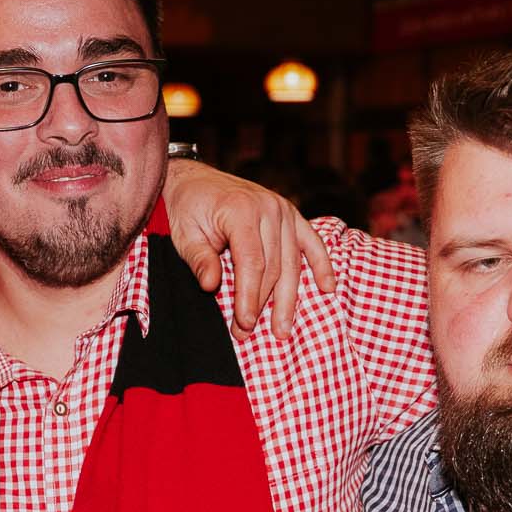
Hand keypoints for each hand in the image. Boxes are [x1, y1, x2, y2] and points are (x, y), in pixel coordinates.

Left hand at [161, 160, 336, 340]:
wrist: (192, 179)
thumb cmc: (186, 208)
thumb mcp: (184, 234)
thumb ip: (199, 259)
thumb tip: (211, 286)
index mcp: (242, 210)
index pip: (252, 263)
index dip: (249, 296)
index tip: (243, 324)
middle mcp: (268, 208)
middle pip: (275, 266)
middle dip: (263, 303)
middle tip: (249, 332)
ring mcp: (283, 210)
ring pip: (292, 261)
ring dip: (288, 297)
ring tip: (282, 328)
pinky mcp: (290, 214)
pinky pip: (311, 241)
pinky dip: (322, 264)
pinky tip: (327, 287)